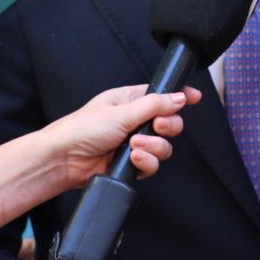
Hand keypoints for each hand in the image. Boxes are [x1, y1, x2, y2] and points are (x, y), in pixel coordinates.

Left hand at [41, 83, 203, 186]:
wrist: (64, 159)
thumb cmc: (83, 128)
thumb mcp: (121, 111)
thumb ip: (155, 105)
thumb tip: (181, 96)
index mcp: (130, 100)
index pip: (162, 94)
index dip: (179, 96)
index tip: (194, 97)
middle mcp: (134, 120)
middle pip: (169, 122)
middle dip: (167, 126)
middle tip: (156, 126)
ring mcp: (134, 143)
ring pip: (163, 146)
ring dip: (153, 147)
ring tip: (134, 146)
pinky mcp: (131, 165)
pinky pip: (152, 164)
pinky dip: (146, 163)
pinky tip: (133, 160)